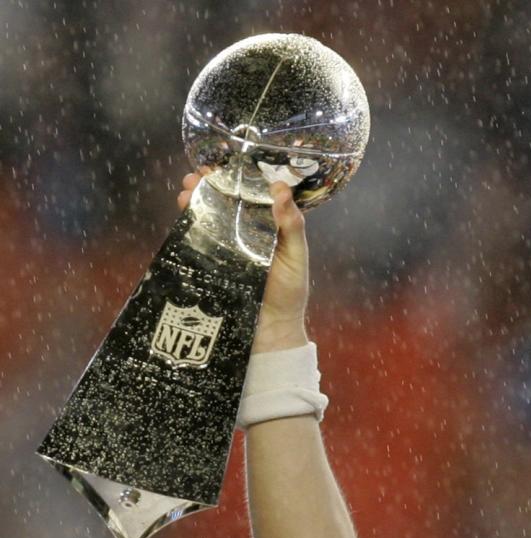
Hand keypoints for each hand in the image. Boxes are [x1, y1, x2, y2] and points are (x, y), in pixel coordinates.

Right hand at [178, 172, 309, 352]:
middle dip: (211, 184)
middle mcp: (247, 232)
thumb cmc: (289, 293)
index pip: (253, 195)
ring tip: (186, 189)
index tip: (227, 166)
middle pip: (226, 200)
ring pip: (210, 215)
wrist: (271, 330)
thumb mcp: (297, 256)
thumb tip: (281, 190)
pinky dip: (189, 223)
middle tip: (198, 174)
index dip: (239, 178)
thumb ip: (292, 226)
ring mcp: (228, 246)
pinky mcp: (213, 262)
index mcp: (269, 226)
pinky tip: (183, 211)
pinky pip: (199, 239)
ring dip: (197, 199)